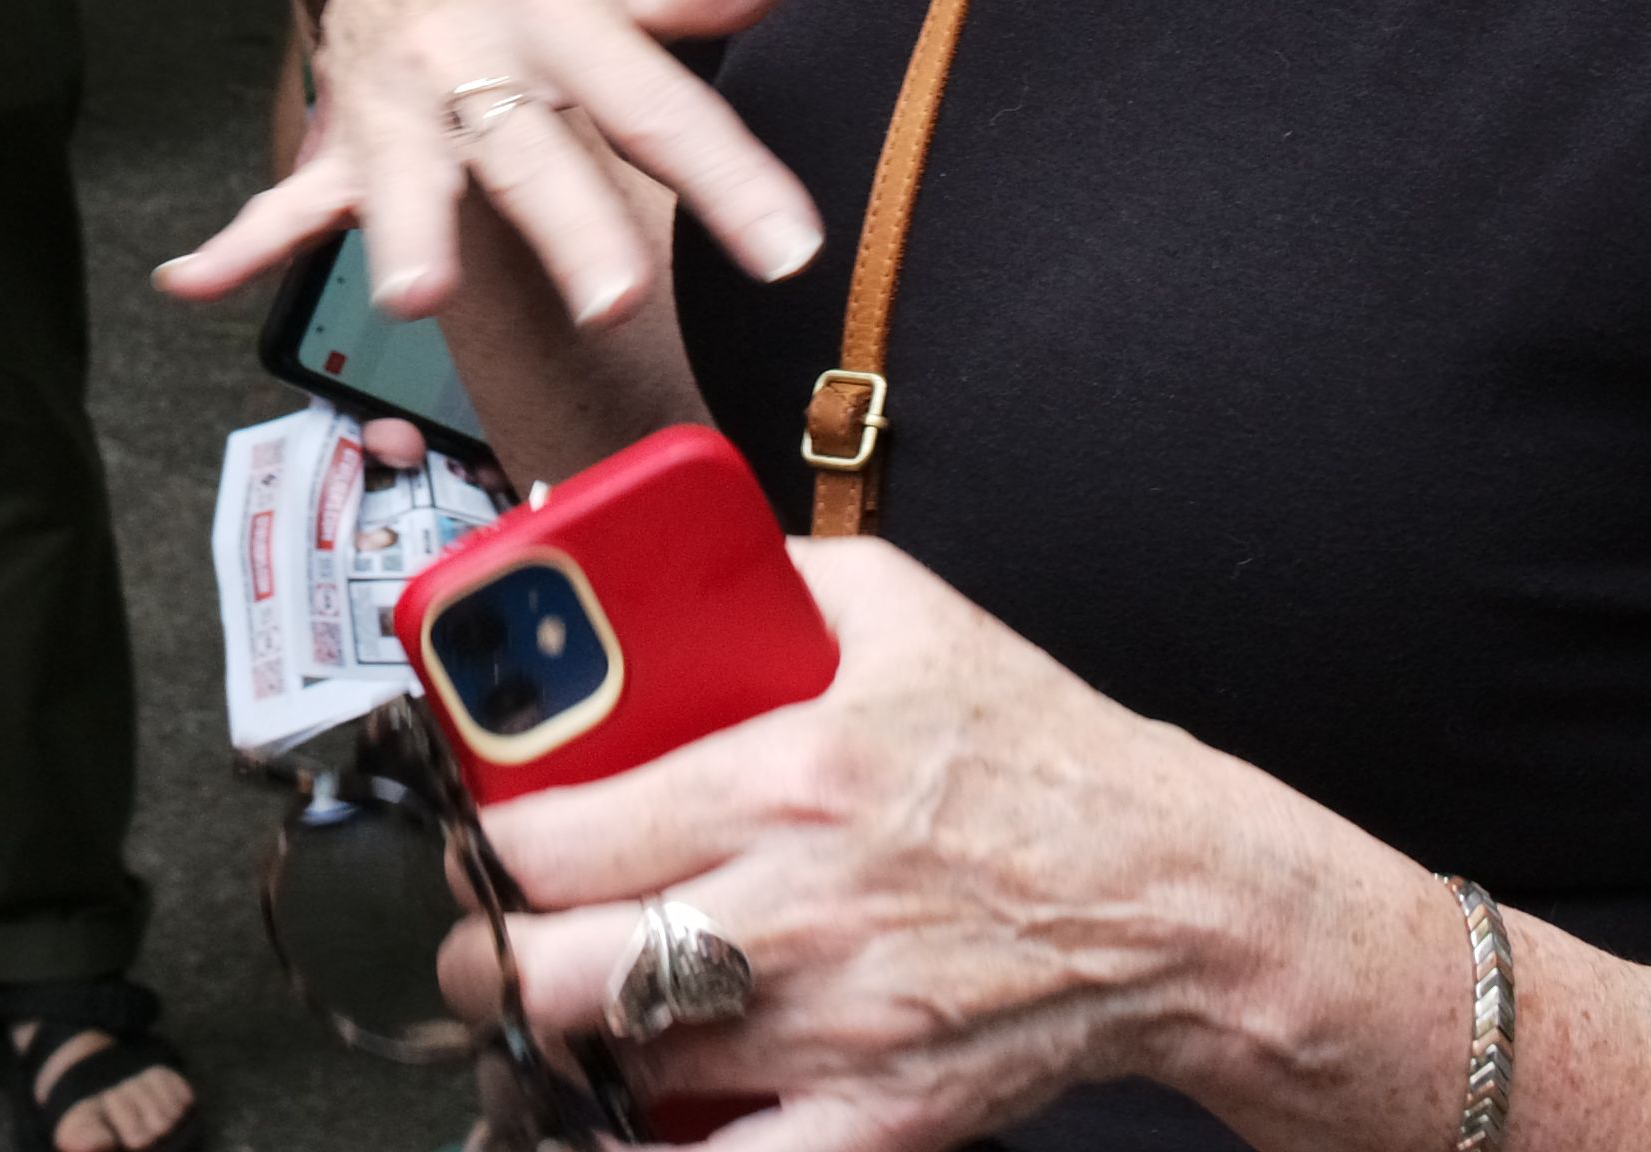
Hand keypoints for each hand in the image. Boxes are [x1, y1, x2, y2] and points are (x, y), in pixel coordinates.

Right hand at [159, 0, 822, 334]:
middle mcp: (472, 56)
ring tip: (414, 294)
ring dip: (408, 232)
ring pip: (407, 175)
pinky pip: (286, 199)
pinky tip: (189, 280)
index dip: (728, 175)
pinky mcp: (344, 150)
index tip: (789, 249)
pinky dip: (238, 242)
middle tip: (619, 300)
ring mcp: (397, 106)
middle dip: (571, 224)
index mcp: (555, 11)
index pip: (656, 102)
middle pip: (530, 149)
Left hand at [441, 538, 1265, 1149]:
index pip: (556, 832)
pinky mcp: (881, 1117)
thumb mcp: (902, 611)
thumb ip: (770, 573)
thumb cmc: (1044, 756)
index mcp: (782, 777)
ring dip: (565, 1046)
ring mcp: (832, 1027)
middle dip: (488, 960)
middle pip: (559, 967)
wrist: (1177, 896)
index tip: (472, 836)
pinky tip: (621, 1126)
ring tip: (555, 1010)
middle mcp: (792, 910)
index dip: (481, 843)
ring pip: (623, 1067)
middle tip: (485, 938)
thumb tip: (658, 555)